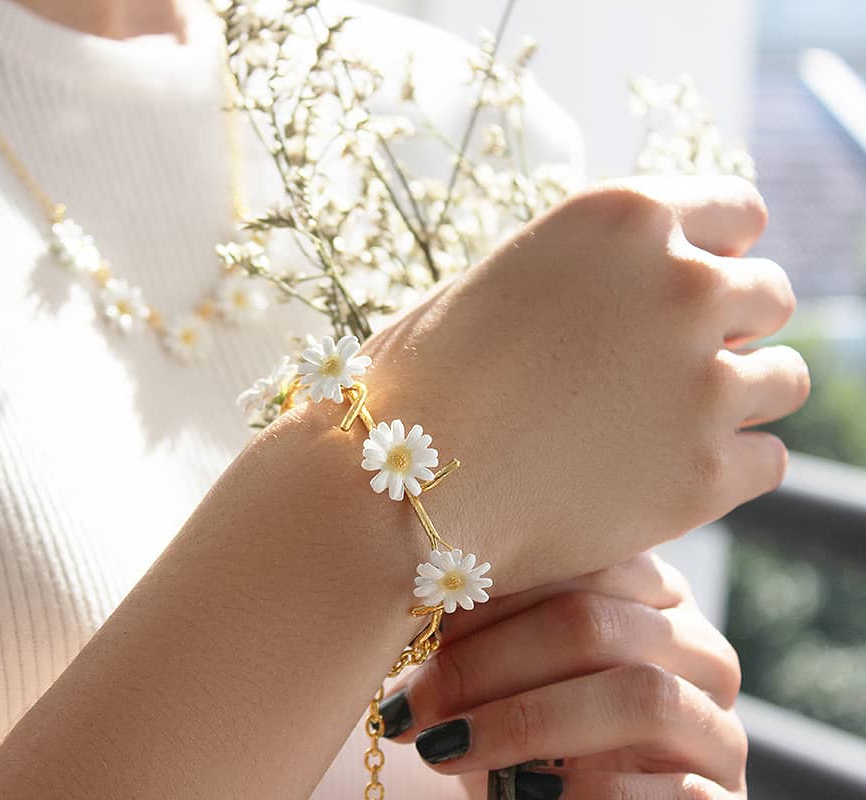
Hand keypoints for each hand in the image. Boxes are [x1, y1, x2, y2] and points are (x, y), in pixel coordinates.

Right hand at [301, 174, 808, 593]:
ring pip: (784, 379)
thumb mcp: (500, 284)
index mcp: (622, 218)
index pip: (737, 215)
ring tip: (663, 428)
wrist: (392, 489)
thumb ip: (587, 272)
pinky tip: (659, 478)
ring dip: (736, 399)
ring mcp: (702, 381)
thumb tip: (642, 286)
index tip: (683, 298)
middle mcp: (681, 284)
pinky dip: (725, 470)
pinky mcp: (707, 473)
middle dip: (726, 330)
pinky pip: (769, 460)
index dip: (711, 257)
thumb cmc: (420, 382)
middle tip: (663, 373)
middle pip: (769, 295)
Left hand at [379, 553, 746, 798]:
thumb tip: (395, 598)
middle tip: (413, 703)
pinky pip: (676, 787)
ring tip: (445, 749)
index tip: (408, 624)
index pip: (576, 559)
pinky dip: (591, 789)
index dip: (487, 593)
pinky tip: (526, 794)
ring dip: (526, 722)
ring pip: (640, 696)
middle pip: (595, 625)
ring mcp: (717, 725)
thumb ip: (476, 627)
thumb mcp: (498, 676)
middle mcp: (695, 647)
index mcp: (646, 592)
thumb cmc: (522, 732)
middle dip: (487, 663)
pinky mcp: (724, 798)